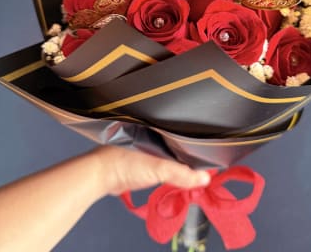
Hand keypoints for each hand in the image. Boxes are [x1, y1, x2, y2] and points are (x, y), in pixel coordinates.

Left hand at [93, 146, 210, 195]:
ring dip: (179, 165)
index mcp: (160, 130)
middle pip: (180, 146)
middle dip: (190, 156)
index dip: (198, 147)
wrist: (99, 175)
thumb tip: (203, 179)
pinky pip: (162, 164)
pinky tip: (175, 176)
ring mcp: (148, 148)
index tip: (211, 158)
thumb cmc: (124, 163)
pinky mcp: (142, 160)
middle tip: (205, 168)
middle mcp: (155, 135)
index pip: (186, 136)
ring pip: (171, 155)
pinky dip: (169, 171)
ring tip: (193, 173)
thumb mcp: (158, 168)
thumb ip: (181, 173)